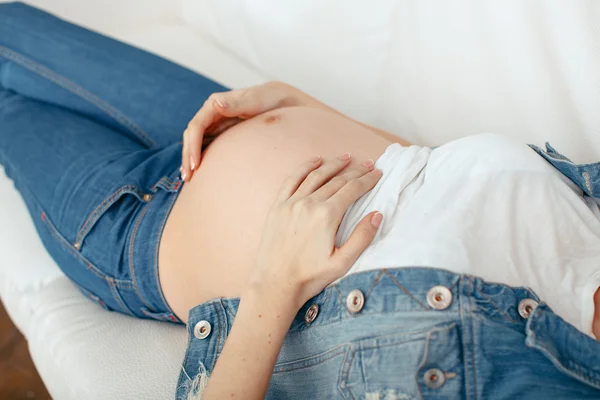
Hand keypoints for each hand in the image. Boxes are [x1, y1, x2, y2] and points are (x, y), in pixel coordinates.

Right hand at [180, 81, 303, 180]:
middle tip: (188, 177)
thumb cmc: (270, 100)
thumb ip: (236, 103)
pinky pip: (206, 146)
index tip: (195, 164)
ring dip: (190, 159)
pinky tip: (199, 174)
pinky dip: (200, 158)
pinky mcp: (222, 134)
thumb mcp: (256, 100)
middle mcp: (212, 114)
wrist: (283, 103)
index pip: (196, 126)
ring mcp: (216, 125)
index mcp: (215, 104)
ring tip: (188, 179)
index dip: (192, 145)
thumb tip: (215, 104)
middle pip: (192, 136)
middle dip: (187, 156)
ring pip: (196, 143)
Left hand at [246, 153, 383, 311]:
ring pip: (316, 176)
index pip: (352, 189)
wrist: (274, 284)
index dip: (367, 180)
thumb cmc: (309, 277)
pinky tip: (315, 161)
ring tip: (345, 157)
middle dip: (355, 171)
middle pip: (337, 180)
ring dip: (332, 165)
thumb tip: (377, 214)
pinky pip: (292, 180)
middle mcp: (309, 203)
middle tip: (368, 164)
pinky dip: (305, 168)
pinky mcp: (278, 206)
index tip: (378, 173)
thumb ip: (362, 237)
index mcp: (327, 215)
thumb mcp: (342, 262)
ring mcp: (291, 203)